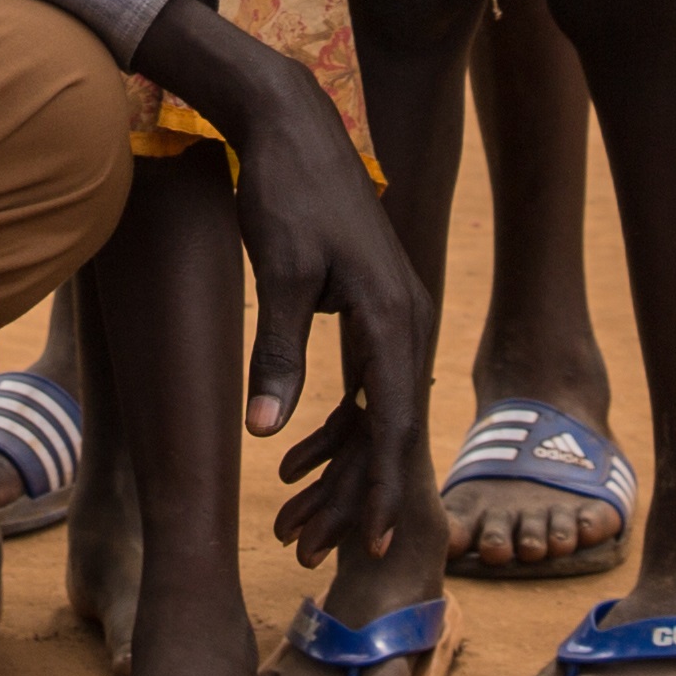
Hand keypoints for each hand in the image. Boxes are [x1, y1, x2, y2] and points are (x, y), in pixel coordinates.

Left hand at [124, 0, 429, 569]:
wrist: (293, 125)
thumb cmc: (284, 193)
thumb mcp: (279, 274)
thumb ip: (278, 354)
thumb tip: (268, 434)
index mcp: (392, 316)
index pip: (392, 423)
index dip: (383, 489)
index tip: (375, 544)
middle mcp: (407, 318)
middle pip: (389, 428)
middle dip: (355, 494)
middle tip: (314, 550)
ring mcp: (394, 313)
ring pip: (377, 411)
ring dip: (343, 467)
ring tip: (301, 519)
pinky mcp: (372, 307)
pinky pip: (366, 384)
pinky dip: (338, 427)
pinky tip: (301, 457)